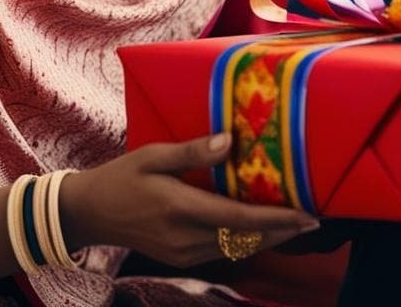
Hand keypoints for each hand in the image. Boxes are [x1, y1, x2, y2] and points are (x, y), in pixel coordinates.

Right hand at [60, 133, 319, 264]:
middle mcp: (185, 237)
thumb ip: (193, 151)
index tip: (308, 215)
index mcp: (181, 208)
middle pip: (246, 239)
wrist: (87, 213)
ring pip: (237, 249)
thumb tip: (230, 142)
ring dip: (266, 238)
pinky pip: (222, 252)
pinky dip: (245, 241)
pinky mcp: (179, 258)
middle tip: (313, 219)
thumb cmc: (122, 177)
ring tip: (294, 223)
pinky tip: (259, 229)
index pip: (241, 218)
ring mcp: (182, 252)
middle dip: (282, 231)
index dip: (279, 219)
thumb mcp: (154, 155)